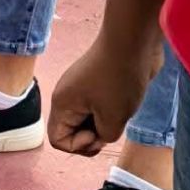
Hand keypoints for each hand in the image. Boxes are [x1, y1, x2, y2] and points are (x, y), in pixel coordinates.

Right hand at [49, 33, 163, 156]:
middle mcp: (66, 95)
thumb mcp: (113, 120)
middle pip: (71, 130)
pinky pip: (97, 107)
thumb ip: (102, 137)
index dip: (79, 146)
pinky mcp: (96, 82)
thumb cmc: (119, 81)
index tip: (98, 132)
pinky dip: (109, 112)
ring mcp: (81, 88)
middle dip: (92, 136)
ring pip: (86, 119)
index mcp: (62, 104)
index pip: (58, 140)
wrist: (132, 43)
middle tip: (112, 126)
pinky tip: (123, 102)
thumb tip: (102, 133)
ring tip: (119, 112)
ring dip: (103, 123)